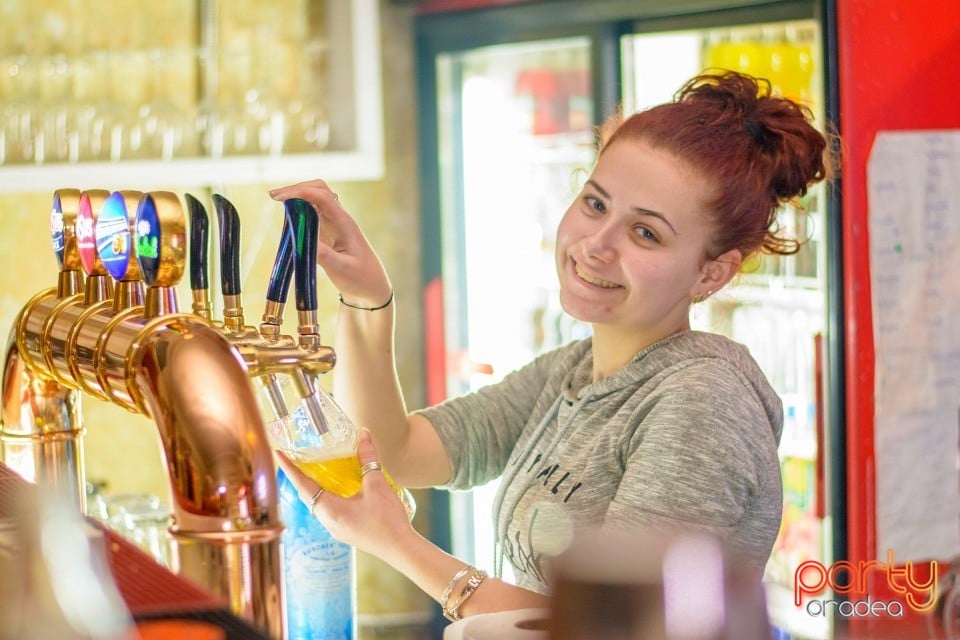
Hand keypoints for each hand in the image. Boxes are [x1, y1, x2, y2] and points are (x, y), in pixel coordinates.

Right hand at [268, 179, 392, 308]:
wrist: (372, 289)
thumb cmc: (361, 279)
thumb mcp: (341, 269)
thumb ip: (323, 256)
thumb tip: (301, 242)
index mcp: (345, 224)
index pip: (324, 197)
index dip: (301, 192)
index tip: (280, 199)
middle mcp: (339, 219)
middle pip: (319, 190)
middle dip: (297, 188)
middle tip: (274, 197)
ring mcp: (334, 224)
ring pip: (315, 199)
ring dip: (297, 196)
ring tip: (276, 200)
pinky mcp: (328, 232)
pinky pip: (313, 213)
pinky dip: (299, 209)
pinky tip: (287, 214)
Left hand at [275, 429, 414, 558]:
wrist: (401, 549)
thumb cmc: (387, 519)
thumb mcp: (377, 485)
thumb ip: (368, 459)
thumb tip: (364, 434)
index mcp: (329, 510)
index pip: (302, 485)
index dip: (289, 468)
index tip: (278, 453)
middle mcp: (328, 521)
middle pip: (307, 495)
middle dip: (300, 476)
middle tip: (295, 458)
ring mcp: (336, 529)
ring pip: (318, 503)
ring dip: (314, 487)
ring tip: (314, 470)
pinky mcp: (345, 532)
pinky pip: (329, 510)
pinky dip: (327, 495)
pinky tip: (338, 489)